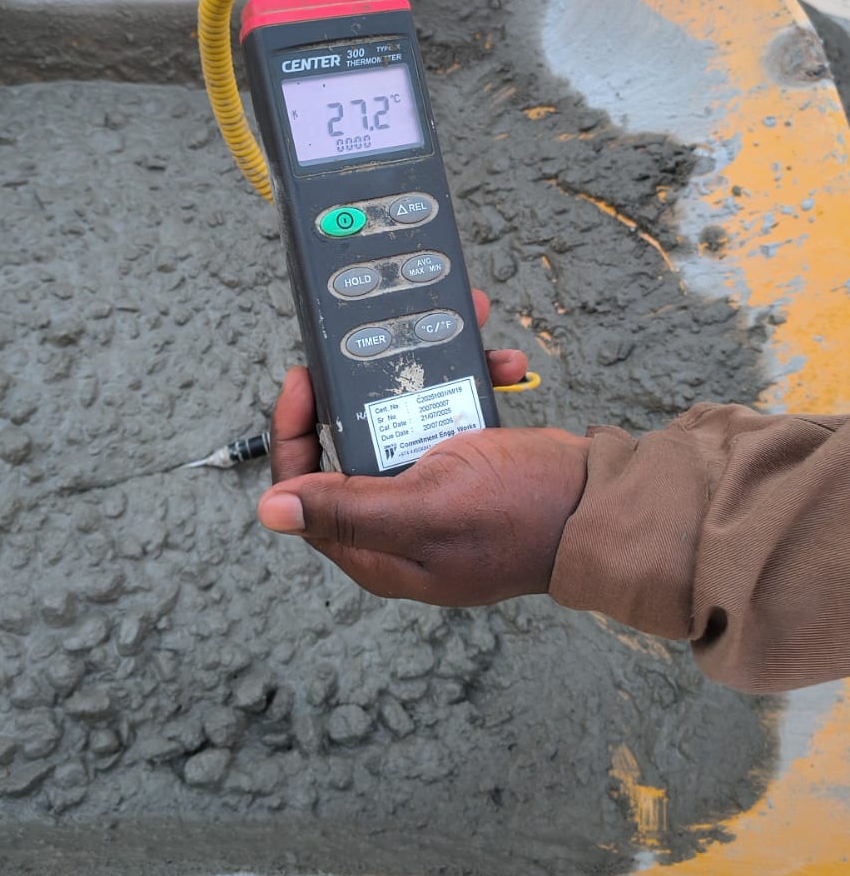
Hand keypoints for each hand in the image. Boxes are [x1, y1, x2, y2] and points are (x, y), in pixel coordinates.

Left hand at [257, 293, 589, 606]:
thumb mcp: (428, 504)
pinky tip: (500, 362)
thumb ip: (350, 509)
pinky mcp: (469, 468)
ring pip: (405, 417)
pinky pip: (450, 412)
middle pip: (353, 442)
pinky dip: (471, 381)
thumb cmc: (523, 513)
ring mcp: (435, 494)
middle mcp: (398, 522)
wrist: (604, 505)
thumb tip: (271, 512)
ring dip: (428, 371)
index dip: (296, 431)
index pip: (304, 489)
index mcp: (377, 546)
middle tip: (377, 339)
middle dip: (369, 381)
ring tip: (456, 329)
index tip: (306, 377)